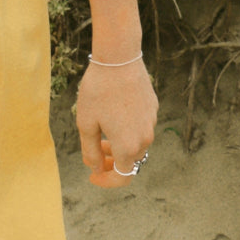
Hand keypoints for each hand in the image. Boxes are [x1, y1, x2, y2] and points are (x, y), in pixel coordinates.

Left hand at [77, 58, 157, 188]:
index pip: (122, 177)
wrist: (118, 59)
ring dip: (120, 144)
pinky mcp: (153, 108)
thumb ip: (91, 151)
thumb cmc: (98, 90)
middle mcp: (144, 138)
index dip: (107, 180)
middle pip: (130, 160)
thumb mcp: (86, 123)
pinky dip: (128, 128)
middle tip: (95, 151)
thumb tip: (96, 168)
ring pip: (136, 143)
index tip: (93, 175)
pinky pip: (141, 126)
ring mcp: (151, 122)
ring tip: (103, 129)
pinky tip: (114, 111)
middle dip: (112, 161)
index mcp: (127, 146)